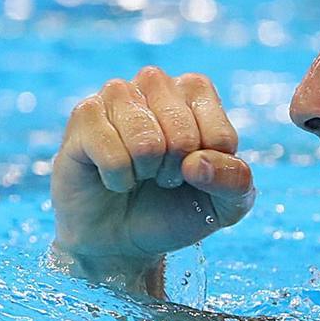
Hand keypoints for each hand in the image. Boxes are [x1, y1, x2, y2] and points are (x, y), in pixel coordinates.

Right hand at [51, 67, 255, 278]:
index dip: (210, 171)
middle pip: (184, 135)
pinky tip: (112, 175)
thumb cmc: (177, 208)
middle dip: (177, 171)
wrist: (124, 237)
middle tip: (164, 175)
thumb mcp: (227, 204)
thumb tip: (197, 163)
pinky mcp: (83, 116)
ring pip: (146, 143)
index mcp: (197, 92)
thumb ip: (236, 181)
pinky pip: (112, 154)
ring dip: (146, 172)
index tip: (196, 172)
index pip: (221, 136)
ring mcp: (116, 95)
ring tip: (139, 172)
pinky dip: (118, 179)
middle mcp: (156, 83)